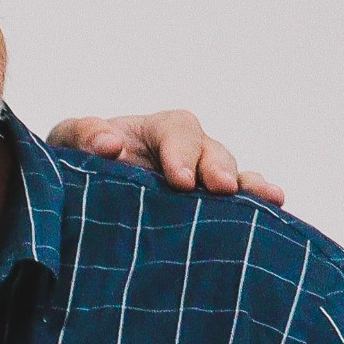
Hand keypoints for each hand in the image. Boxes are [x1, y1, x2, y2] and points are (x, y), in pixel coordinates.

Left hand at [45, 109, 281, 205]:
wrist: (77, 203)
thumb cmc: (76, 164)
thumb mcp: (67, 143)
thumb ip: (82, 134)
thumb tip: (108, 144)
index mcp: (155, 131)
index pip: (177, 130)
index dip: (181, 151)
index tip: (178, 179)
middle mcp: (186, 153)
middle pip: (212, 151)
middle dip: (218, 168)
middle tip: (220, 188)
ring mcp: (200, 181)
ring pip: (232, 176)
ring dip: (248, 186)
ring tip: (268, 196)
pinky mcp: (205, 210)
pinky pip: (237, 205)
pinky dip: (256, 207)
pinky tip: (275, 213)